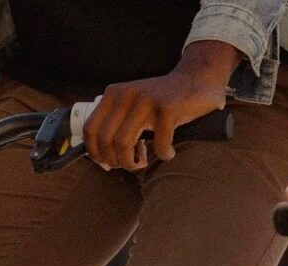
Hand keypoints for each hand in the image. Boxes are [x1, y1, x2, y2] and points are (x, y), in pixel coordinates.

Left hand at [83, 40, 236, 171]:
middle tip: (131, 163)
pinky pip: (158, 143)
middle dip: (116, 161)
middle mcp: (126, 94)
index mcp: (113, 94)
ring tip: (144, 160)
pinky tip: (168, 152)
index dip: (96, 153)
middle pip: (105, 140)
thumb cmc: (163, 101)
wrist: (197, 78)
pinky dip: (163, 154)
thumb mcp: (132, 106)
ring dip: (132, 162)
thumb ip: (115, 125)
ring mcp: (146, 99)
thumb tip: (103, 161)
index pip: (90, 129)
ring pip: (123, 144)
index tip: (108, 163)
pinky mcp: (168, 107)